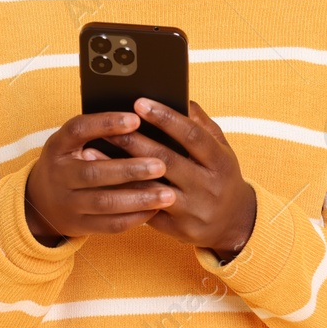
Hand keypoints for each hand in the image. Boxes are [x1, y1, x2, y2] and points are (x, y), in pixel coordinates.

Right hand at [23, 112, 175, 245]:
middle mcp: (59, 175)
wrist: (41, 202)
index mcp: (58, 146)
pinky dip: (135, 218)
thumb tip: (144, 118)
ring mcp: (68, 203)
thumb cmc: (70, 161)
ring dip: (138, 199)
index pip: (78, 130)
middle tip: (161, 165)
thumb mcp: (72, 142)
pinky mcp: (80, 225)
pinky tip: (156, 209)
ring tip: (168, 194)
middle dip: (130, 170)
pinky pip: (110, 224)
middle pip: (93, 173)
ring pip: (105, 203)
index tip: (136, 119)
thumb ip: (98, 131)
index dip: (105, 123)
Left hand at [102, 99, 256, 261]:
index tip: (139, 103)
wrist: (234, 223)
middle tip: (108, 126)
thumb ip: (203, 125)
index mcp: (220, 162)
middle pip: (166, 160)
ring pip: (151, 188)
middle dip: (134, 141)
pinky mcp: (179, 229)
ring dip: (120, 170)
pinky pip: (146, 211)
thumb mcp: (222, 150)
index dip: (166, 118)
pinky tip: (103, 182)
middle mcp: (208, 186)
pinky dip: (124, 195)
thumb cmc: (221, 176)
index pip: (192, 136)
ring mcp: (193, 210)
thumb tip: (182, 98)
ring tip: (92, 152)